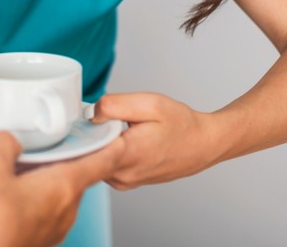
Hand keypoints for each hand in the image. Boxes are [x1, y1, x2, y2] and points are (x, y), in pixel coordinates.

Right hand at [0, 131, 124, 246]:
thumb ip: (4, 147)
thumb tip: (7, 140)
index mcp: (64, 186)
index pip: (100, 162)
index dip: (110, 147)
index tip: (116, 138)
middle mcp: (66, 207)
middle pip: (72, 173)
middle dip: (54, 158)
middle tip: (38, 146)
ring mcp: (55, 225)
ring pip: (52, 190)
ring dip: (33, 176)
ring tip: (3, 170)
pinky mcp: (42, 237)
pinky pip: (39, 207)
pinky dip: (24, 194)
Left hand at [89, 92, 219, 189]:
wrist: (203, 144)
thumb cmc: (181, 124)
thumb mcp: (149, 103)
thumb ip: (114, 106)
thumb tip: (89, 114)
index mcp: (127, 154)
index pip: (85, 146)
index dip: (82, 128)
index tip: (89, 117)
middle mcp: (123, 175)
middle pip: (87, 154)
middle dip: (90, 134)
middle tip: (105, 119)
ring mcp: (124, 182)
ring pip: (95, 160)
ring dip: (100, 143)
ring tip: (118, 129)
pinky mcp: (126, 182)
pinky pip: (105, 165)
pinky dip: (108, 152)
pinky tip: (121, 140)